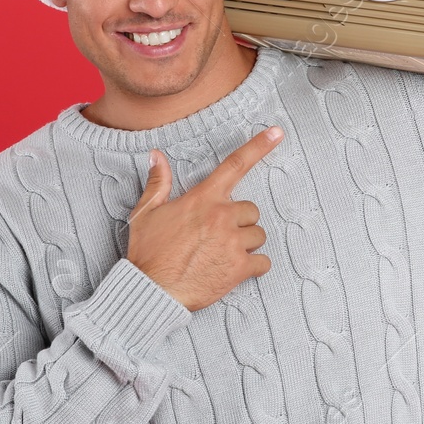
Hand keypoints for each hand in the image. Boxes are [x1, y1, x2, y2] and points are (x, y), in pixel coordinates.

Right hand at [127, 126, 282, 311]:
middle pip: (251, 210)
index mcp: (203, 199)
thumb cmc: (149, 253)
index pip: (235, 165)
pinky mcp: (239, 268)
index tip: (277, 132)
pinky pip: (262, 262)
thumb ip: (158, 182)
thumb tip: (157, 155)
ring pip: (258, 235)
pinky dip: (253, 266)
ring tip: (221, 254)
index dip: (258, 146)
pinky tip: (234, 270)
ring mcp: (233, 242)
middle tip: (217, 235)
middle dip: (239, 221)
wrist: (152, 291)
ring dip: (245, 243)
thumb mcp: (146, 213)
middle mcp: (222, 217)